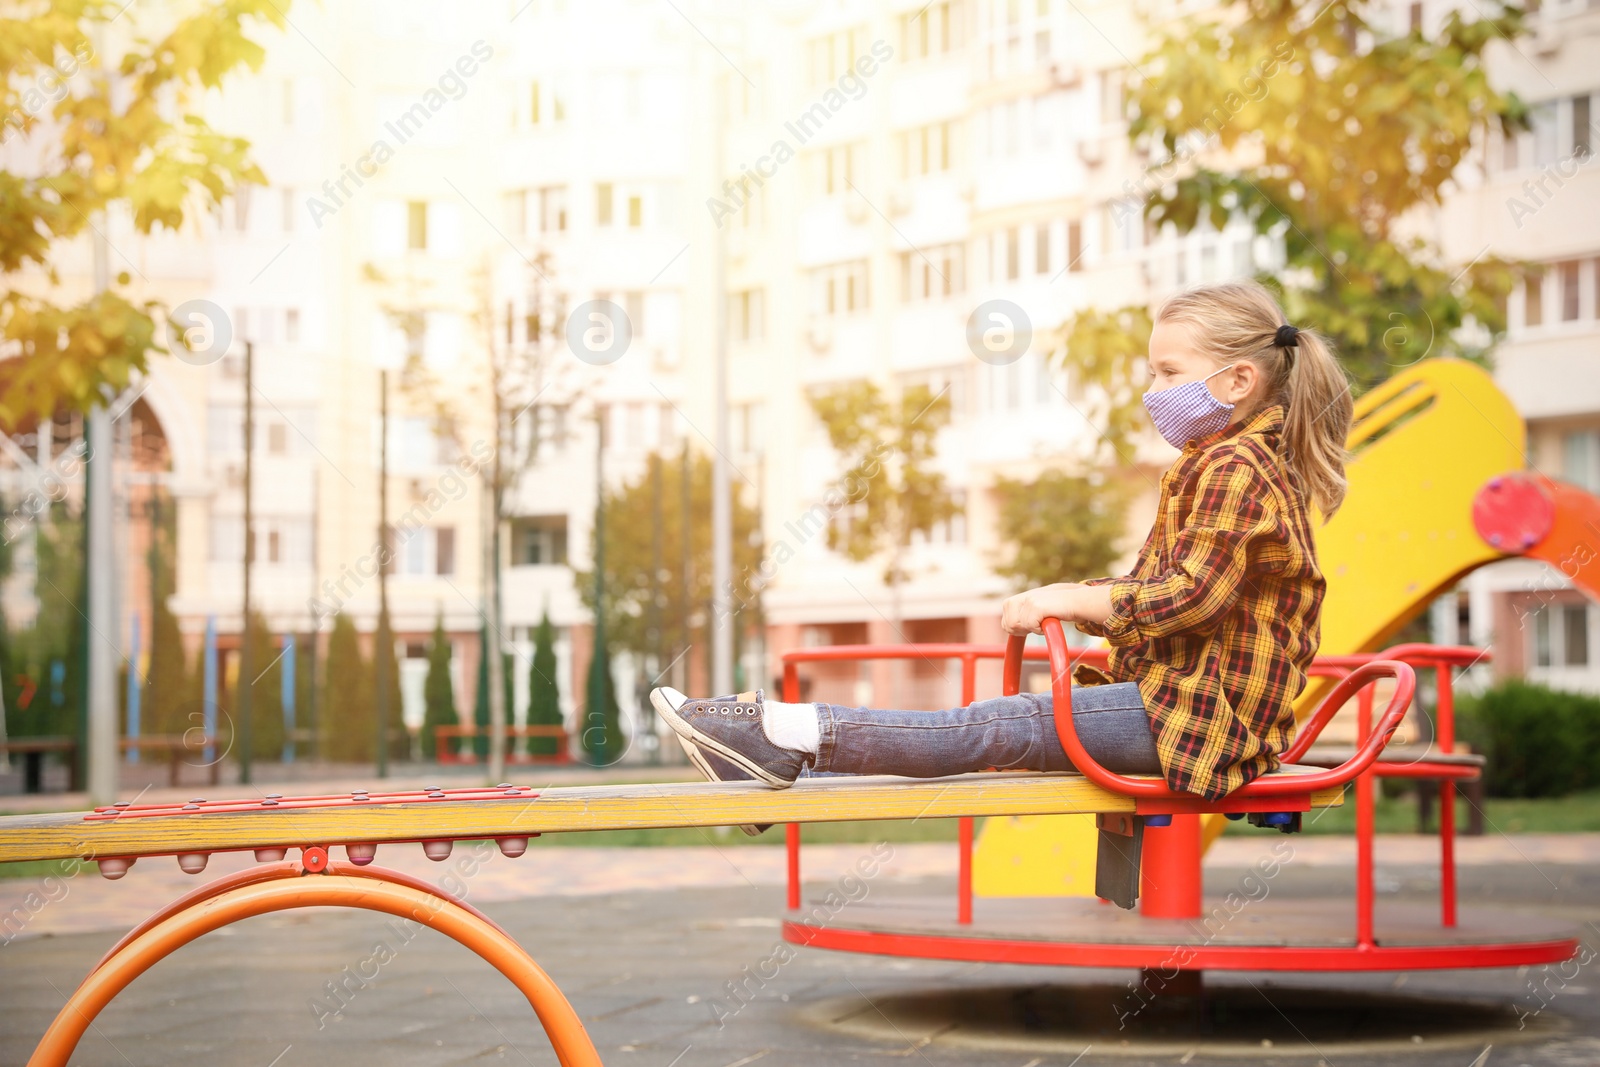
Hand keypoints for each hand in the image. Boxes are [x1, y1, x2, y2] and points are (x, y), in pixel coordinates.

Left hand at [1000, 583, 1114, 635]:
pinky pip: (1030, 626)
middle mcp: (1020, 598)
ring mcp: (1027, 600)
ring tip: (1044, 620)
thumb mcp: (1036, 610)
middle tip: (1039, 623)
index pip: (1005, 623)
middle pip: (1008, 626)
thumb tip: (1010, 630)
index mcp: (1017, 600)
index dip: (1017, 629)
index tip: (1030, 627)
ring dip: (1032, 629)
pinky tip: (1050, 619)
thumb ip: (1023, 616)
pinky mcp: (1034, 605)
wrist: (1075, 601)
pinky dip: (1040, 629)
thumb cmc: (1058, 609)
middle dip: (1023, 630)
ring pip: (1016, 627)